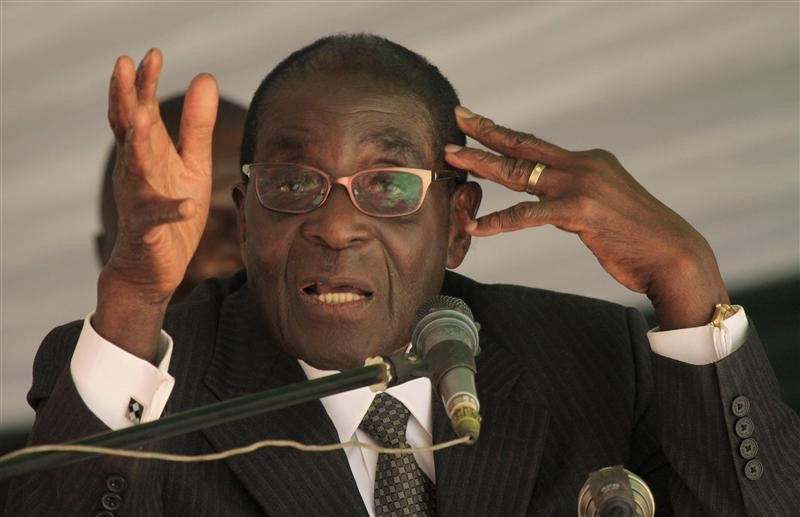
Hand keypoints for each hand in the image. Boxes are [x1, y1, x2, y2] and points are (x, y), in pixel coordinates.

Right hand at [95, 49, 218, 360]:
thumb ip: (197, 126)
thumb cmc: (172, 211)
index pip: (142, 111)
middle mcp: (136, 171)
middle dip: (127, 98)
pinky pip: (156, 219)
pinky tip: (187, 206)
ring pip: (132, 169)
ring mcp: (137, 199)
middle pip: (128, 130)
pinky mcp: (146, 230)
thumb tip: (206, 76)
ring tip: (143, 120)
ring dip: (136, 144)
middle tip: (125, 64)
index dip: (144, 84)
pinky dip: (171, 211)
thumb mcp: (191, 165)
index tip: (152, 54)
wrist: (153, 267)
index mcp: (148, 153)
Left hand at [444, 106, 728, 329]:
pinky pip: (528, 216)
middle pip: (522, 147)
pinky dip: (500, 222)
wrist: (672, 255)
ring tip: (451, 160)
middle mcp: (584, 165)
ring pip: (519, 173)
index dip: (501, 133)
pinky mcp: (581, 212)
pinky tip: (477, 226)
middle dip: (484, 133)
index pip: (535, 145)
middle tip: (455, 120)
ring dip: (481, 165)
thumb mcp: (602, 205)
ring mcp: (582, 185)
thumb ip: (571, 197)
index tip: (474, 120)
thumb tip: (544, 201)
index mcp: (589, 161)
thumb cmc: (637, 238)